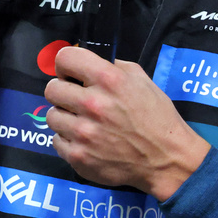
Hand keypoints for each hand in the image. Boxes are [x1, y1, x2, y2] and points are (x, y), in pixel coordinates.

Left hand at [45, 46, 210, 200]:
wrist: (166, 158)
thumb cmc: (156, 117)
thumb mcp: (141, 80)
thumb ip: (113, 67)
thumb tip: (86, 64)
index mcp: (109, 80)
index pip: (65, 58)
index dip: (65, 64)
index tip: (71, 73)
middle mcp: (93, 104)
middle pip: (52, 89)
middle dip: (63, 91)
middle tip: (76, 99)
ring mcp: (83, 133)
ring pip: (51, 116)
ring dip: (65, 116)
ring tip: (83, 122)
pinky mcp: (78, 157)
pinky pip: (57, 141)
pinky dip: (69, 140)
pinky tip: (86, 140)